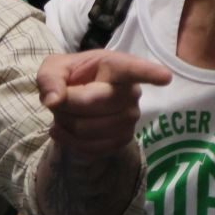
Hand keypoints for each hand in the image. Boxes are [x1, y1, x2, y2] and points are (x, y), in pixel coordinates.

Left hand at [37, 50, 170, 157]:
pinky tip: (64, 129)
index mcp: (116, 66)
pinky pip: (90, 148)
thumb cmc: (69, 78)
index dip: (149, 73)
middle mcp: (130, 92)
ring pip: (86, 129)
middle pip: (91, 103)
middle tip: (60, 98)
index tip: (165, 77)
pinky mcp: (124, 139)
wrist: (74, 101)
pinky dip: (69, 141)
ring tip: (65, 113)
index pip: (134, 70)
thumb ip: (49, 78)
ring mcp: (130, 118)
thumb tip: (54, 100)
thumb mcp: (54, 68)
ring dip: (65, 123)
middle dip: (65, 104)